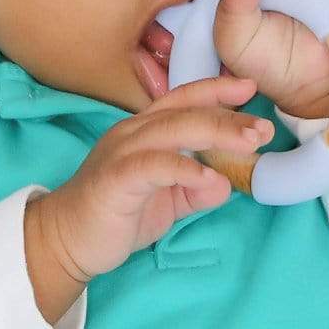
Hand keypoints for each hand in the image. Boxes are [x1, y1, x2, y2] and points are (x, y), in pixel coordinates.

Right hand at [28, 75, 272, 283]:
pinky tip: (207, 175)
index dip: (215, 90)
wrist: (65, 240)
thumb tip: (224, 182)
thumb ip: (195, 189)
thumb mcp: (166, 200)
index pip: (182, 101)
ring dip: (215, 132)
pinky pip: (153, 166)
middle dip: (227, 115)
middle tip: (262, 127)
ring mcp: (121, 152)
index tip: (250, 87)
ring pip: (172, 131)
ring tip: (249, 143)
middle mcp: (132, 133)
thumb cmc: (115, 215)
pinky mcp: (115, 179)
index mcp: (143, 131)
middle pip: (184, 112)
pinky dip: (182, 167)